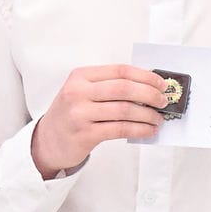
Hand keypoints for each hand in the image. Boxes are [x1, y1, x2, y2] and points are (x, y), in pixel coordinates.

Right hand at [29, 64, 175, 177]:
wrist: (47, 141)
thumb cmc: (71, 114)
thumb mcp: (83, 92)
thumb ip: (109, 86)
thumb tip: (149, 87)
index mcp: (80, 76)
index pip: (120, 71)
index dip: (145, 76)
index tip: (161, 83)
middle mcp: (78, 92)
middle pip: (124, 88)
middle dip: (150, 94)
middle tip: (163, 101)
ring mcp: (80, 114)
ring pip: (124, 110)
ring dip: (147, 114)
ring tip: (158, 118)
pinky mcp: (85, 134)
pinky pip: (120, 129)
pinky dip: (139, 129)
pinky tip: (148, 130)